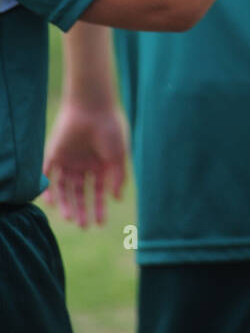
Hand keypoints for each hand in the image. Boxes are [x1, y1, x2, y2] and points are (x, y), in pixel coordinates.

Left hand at [43, 102, 126, 226]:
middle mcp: (83, 164)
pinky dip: (48, 188)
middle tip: (83, 225)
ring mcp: (68, 159)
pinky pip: (48, 174)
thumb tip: (116, 199)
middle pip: (80, 192)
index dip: (100, 207)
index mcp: (100, 165)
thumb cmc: (110, 129)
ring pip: (64, 187)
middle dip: (82, 208)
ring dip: (65, 203)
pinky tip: (52, 202)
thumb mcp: (118, 157)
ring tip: (69, 217)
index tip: (100, 224)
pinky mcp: (54, 153)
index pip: (98, 191)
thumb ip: (117, 178)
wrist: (93, 107)